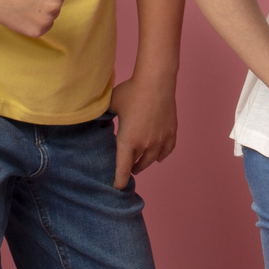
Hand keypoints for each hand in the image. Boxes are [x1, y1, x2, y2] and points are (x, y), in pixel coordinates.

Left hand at [109, 74, 177, 189]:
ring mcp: (160, 139)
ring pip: (153, 159)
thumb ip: (105, 116)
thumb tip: (97, 119)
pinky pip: (167, 151)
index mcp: (128, 141)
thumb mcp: (112, 105)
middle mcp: (145, 144)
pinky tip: (159, 156)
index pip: (123, 169)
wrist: (156, 81)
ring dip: (146, 163)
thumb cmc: (132, 91)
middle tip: (128, 169)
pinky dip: (162, 155)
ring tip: (141, 163)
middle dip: (132, 169)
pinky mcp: (171, 132)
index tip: (117, 187)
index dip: (120, 180)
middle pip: (138, 165)